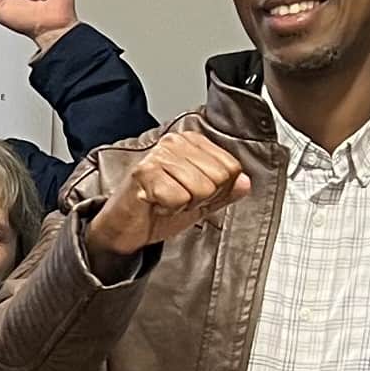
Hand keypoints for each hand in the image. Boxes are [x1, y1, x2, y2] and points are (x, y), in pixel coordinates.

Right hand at [81, 122, 252, 263]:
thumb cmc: (156, 209)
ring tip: (167, 201)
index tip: (194, 195)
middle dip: (201, 198)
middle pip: (218, 178)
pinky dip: (169, 209)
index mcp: (192, 143)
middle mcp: (175, 142)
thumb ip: (225, 191)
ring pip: (200, 188)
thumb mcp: (200, 201)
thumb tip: (245, 182)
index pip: (231, 168)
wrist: (124, 228)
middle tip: (178, 200)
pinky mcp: (145, 172)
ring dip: (184, 204)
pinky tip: (156, 204)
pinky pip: (178, 198)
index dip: (217, 191)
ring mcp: (159, 156)